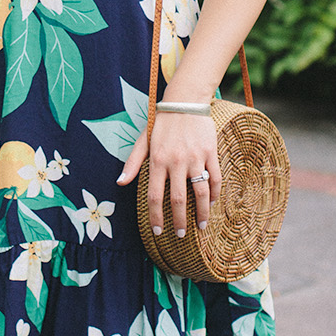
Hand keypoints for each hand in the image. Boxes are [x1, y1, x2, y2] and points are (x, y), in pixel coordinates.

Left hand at [118, 113, 220, 236]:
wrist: (185, 101)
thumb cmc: (162, 123)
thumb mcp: (143, 140)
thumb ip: (132, 163)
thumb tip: (120, 183)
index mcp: (157, 160)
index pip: (154, 196)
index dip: (156, 216)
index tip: (158, 231)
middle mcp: (176, 161)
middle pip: (178, 200)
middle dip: (179, 221)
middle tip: (181, 234)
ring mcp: (195, 158)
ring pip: (200, 193)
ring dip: (201, 213)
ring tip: (200, 225)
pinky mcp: (210, 153)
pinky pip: (215, 178)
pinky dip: (214, 194)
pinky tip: (211, 203)